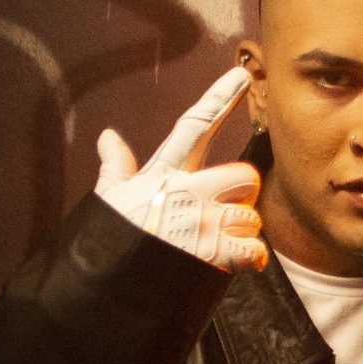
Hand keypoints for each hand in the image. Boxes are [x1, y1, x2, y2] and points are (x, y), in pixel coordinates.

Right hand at [93, 67, 267, 272]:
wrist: (107, 287)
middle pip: (243, 176)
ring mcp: (202, 221)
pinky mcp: (215, 252)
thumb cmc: (112, 242)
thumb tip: (108, 137)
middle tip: (219, 215)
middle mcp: (186, 192)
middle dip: (240, 197)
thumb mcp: (110, 201)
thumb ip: (116, 168)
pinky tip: (230, 263)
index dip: (220, 99)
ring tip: (211, 245)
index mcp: (161, 175)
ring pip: (251, 215)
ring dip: (240, 233)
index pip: (193, 126)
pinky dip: (250, 258)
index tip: (243, 76)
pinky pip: (255, 247)